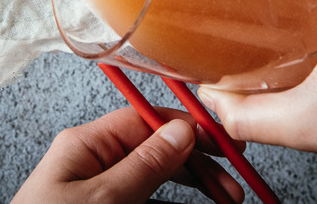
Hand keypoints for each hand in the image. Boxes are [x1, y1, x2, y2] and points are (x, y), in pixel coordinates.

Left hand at [12, 107, 243, 203]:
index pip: (144, 121)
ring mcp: (99, 194)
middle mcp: (92, 164)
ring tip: (226, 200)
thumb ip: (143, 165)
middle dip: (197, 167)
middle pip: (156, 153)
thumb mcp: (101, 200)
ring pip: (156, 184)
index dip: (186, 128)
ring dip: (192, 190)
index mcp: (85, 146)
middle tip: (232, 185)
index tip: (221, 142)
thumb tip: (180, 132)